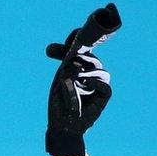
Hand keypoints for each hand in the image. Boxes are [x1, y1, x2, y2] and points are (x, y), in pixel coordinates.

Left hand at [45, 3, 120, 155]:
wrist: (62, 124)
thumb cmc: (60, 101)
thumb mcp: (59, 78)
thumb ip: (60, 62)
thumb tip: (52, 47)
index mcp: (80, 66)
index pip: (83, 48)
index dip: (81, 38)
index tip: (77, 30)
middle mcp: (91, 73)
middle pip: (90, 58)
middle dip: (80, 55)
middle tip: (68, 58)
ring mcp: (99, 83)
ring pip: (98, 70)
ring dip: (85, 70)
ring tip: (73, 72)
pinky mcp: (104, 96)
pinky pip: (104, 87)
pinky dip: (95, 83)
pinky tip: (87, 82)